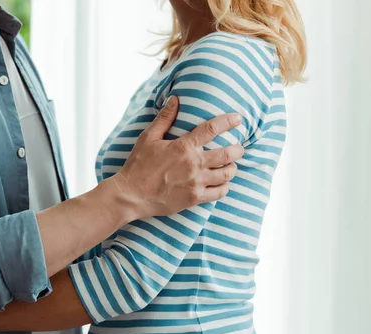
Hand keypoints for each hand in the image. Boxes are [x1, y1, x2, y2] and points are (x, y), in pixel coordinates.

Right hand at [112, 96, 243, 217]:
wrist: (131, 195)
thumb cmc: (138, 165)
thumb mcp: (148, 138)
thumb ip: (164, 118)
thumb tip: (175, 99)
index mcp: (183, 147)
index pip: (212, 129)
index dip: (228, 121)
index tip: (238, 119)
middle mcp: (194, 164)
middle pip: (227, 154)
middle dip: (237, 149)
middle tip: (239, 147)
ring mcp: (196, 182)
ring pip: (227, 174)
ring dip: (232, 168)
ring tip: (231, 166)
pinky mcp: (194, 198)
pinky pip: (219, 192)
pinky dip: (225, 187)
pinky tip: (222, 183)